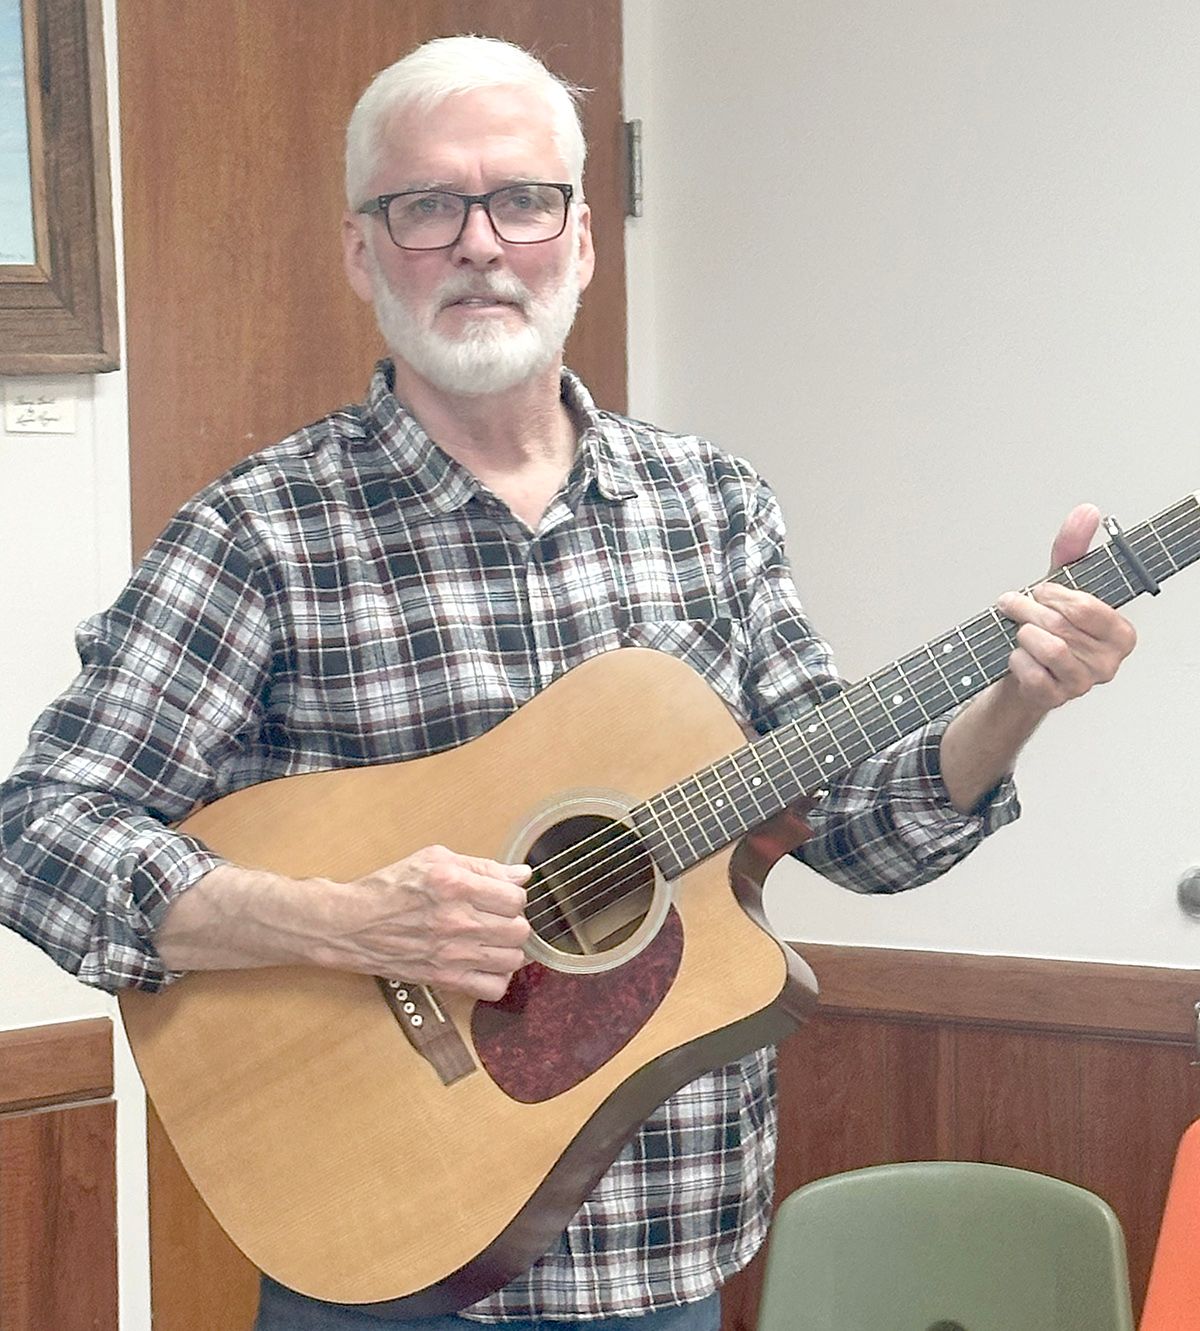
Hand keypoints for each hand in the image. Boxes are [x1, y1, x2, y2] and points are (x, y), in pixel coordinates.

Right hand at [329, 845, 530, 1000]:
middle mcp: (456, 920)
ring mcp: (451, 953)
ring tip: (494, 941)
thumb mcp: (434, 859)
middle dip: (513, 921)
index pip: (515, 897)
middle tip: (497, 918)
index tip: (501, 897)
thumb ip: (482, 866)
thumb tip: (522, 875)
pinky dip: (497, 978)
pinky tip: (486, 964)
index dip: (513, 896)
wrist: (350, 924)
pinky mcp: (443, 978)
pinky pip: (493, 988)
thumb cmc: (390, 888)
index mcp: (455, 885)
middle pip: (519, 929)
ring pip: (512, 959)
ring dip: (509, 949)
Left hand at [995, 504, 1136, 713]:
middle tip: (1013, 605)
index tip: (1041, 591)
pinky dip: (1015, 659)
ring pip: (1048, 648)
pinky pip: (1031, 672)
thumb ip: (1074, 548)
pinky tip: (1017, 655)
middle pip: (1061, 626)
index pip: (1087, 608)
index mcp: (1119, 633)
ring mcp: (1083, 683)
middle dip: (1027, 610)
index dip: (1054, 596)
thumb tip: (1087, 512)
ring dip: (1022, 633)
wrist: (1021, 669)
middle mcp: (1108, 661)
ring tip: (1018, 630)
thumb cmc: (1046, 627)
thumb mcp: (1059, 585)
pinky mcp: (1057, 698)